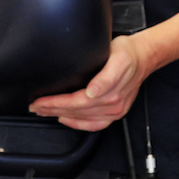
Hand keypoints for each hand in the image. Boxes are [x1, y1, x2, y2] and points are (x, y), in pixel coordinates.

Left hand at [28, 35, 150, 130]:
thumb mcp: (118, 58)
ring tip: (43, 112)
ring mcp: (115, 110)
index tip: (39, 102)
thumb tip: (93, 92)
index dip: (55, 103)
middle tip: (34, 107)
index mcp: (111, 92)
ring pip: (82, 118)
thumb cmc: (127, 54)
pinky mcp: (116, 112)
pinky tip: (65, 120)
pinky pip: (94, 125)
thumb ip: (107, 77)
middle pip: (76, 111)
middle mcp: (113, 104)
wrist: (143, 57)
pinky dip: (78, 124)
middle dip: (52, 110)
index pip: (75, 102)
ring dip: (60, 116)